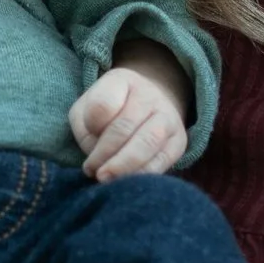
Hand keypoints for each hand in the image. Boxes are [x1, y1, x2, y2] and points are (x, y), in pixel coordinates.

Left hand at [68, 62, 187, 178]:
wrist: (150, 104)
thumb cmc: (109, 111)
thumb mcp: (86, 109)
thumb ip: (84, 128)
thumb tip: (97, 156)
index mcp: (120, 81)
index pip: (103, 104)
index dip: (91, 126)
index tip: (88, 135)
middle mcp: (148, 95)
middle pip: (124, 126)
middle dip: (105, 153)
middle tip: (93, 171)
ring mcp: (167, 117)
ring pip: (147, 142)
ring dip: (123, 165)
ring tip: (107, 179)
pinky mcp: (179, 141)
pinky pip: (163, 160)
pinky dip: (142, 173)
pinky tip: (128, 181)